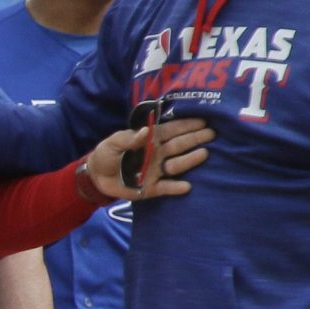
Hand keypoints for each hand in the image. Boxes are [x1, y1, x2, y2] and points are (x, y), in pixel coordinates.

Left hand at [83, 117, 210, 200]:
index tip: (203, 120)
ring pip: (176, 165)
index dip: (187, 125)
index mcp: (151, 140)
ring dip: (190, 160)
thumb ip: (128, 138)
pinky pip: (166, 188)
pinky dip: (175, 188)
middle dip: (195, 139)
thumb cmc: (107, 154)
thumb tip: (146, 131)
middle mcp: (158, 154)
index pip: (172, 131)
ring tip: (204, 154)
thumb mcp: (113, 143)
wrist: (97, 177)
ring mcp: (157, 171)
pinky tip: (187, 186)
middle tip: (212, 134)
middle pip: (179, 146)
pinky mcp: (152, 188)